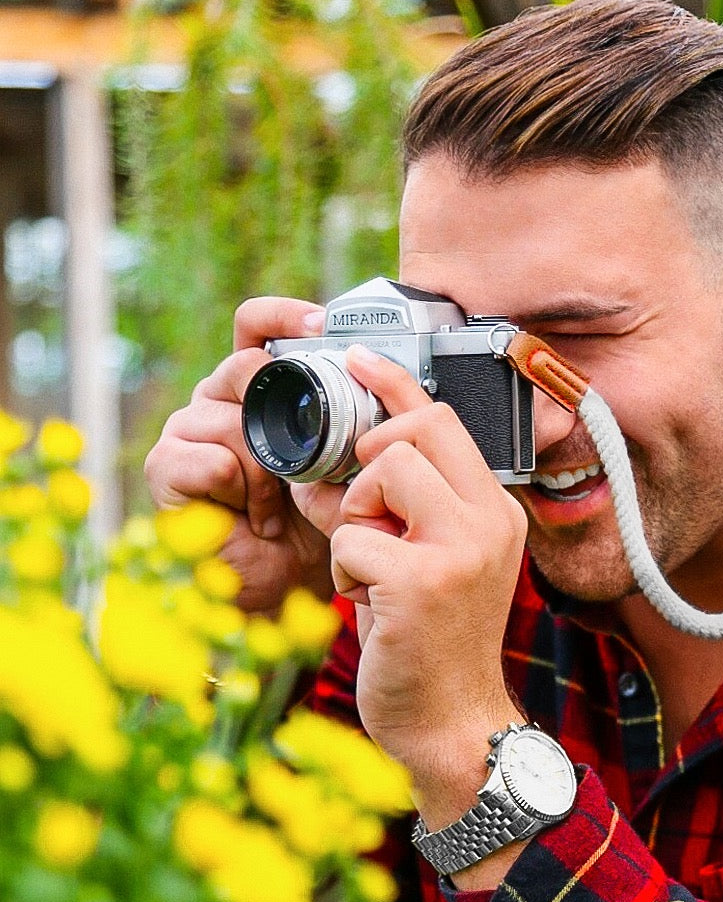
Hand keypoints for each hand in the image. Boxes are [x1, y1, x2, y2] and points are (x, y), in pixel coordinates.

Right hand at [144, 298, 335, 613]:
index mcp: (256, 388)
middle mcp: (216, 399)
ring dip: (268, 469)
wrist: (286, 586)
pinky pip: (211, 458)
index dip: (283, 315)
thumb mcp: (343, 464)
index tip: (322, 325)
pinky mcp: (165, 467)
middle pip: (246, 366)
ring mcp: (186, 430)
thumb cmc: (315, 524)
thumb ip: (347, 418)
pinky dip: (241, 492)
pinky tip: (252, 518)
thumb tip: (377, 377)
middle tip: (307, 468)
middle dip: (288, 416)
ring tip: (278, 506)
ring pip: (233, 417)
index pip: (256, 326)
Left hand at [324, 345, 528, 829]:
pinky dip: (343, 572)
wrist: (453, 726)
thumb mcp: (436, 564)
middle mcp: (488, 522)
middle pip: (406, 435)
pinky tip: (368, 605)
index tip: (358, 357)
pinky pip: (350, 540)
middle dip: (366, 469)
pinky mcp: (420, 584)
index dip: (394, 384)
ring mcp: (459, 552)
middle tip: (367, 518)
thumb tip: (346, 456)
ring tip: (372, 571)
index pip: (443, 419)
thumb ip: (408, 509)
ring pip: (377, 476)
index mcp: (496, 512)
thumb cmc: (434, 645)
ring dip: (353, 522)